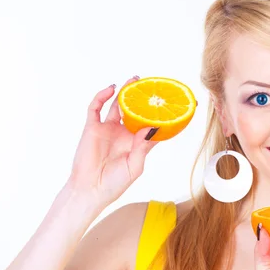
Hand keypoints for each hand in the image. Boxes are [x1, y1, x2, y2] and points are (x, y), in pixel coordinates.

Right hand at [64, 76, 159, 210]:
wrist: (90, 190)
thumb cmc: (114, 183)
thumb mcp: (135, 166)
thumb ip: (143, 147)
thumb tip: (152, 127)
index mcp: (137, 142)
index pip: (153, 124)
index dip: (164, 115)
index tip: (179, 105)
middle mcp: (124, 133)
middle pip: (136, 110)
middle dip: (143, 97)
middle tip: (153, 84)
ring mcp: (108, 129)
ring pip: (117, 105)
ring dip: (125, 91)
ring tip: (134, 79)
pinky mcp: (93, 128)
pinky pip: (96, 108)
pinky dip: (102, 96)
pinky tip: (110, 89)